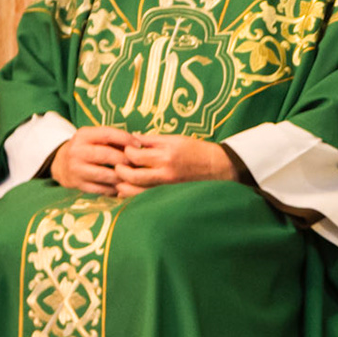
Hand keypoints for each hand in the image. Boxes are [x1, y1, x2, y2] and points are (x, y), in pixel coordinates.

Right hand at [50, 125, 134, 195]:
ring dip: (122, 177)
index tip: (139, 145)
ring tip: (133, 176)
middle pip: (107, 155)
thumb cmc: (87, 148)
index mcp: (83, 135)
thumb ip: (114, 139)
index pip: (108, 134)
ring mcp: (76, 169)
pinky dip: (114, 189)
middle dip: (126, 160)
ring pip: (105, 174)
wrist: (61, 164)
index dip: (126, 139)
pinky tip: (123, 187)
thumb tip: (139, 145)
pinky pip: (100, 189)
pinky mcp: (77, 184)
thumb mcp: (95, 137)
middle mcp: (77, 151)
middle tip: (138, 164)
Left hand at [112, 134, 238, 196]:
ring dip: (123, 185)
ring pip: (134, 191)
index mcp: (166, 155)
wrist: (219, 168)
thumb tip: (132, 138)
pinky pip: (144, 199)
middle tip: (117, 165)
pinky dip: (132, 196)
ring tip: (120, 179)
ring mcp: (166, 187)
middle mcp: (165, 172)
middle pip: (131, 175)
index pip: (135, 155)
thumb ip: (153, 140)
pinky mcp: (168, 196)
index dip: (125, 151)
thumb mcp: (176, 139)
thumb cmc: (198, 151)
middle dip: (120, 170)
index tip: (125, 149)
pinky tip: (128, 191)